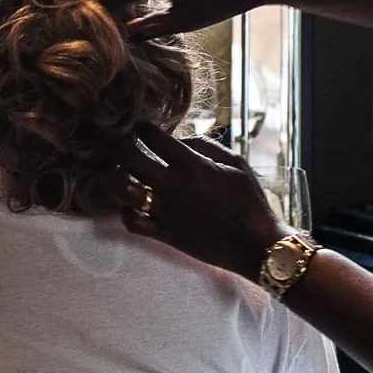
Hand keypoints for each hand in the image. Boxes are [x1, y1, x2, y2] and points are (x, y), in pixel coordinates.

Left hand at [117, 125, 286, 280]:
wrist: (255, 245)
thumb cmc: (249, 201)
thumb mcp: (236, 162)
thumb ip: (204, 145)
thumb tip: (178, 140)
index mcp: (194, 166)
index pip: (154, 138)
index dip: (142, 127)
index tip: (140, 127)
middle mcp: (175, 187)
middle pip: (129, 159)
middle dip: (122, 147)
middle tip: (125, 145)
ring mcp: (166, 213)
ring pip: (123, 191)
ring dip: (117, 178)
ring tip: (123, 174)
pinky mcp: (164, 235)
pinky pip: (131, 222)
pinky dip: (126, 211)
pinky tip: (133, 203)